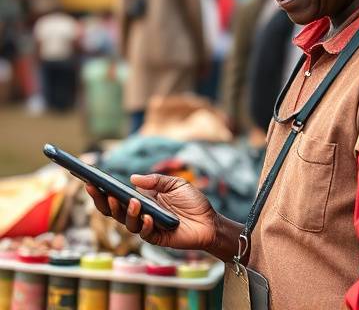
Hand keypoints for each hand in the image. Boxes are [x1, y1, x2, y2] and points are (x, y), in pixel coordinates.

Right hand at [86, 174, 216, 250]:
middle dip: (103, 201)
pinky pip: (145, 233)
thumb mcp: (175, 184)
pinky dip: (144, 225)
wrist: (210, 221)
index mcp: (142, 199)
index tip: (90, 180)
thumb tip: (132, 179)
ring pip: (127, 223)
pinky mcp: (157, 237)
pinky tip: (149, 217)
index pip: (117, 196)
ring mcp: (147, 226)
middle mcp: (141, 213)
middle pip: (114, 211)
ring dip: (127, 212)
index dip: (102, 190)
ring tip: (133, 201)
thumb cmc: (193, 201)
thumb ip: (155, 180)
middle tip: (98, 189)